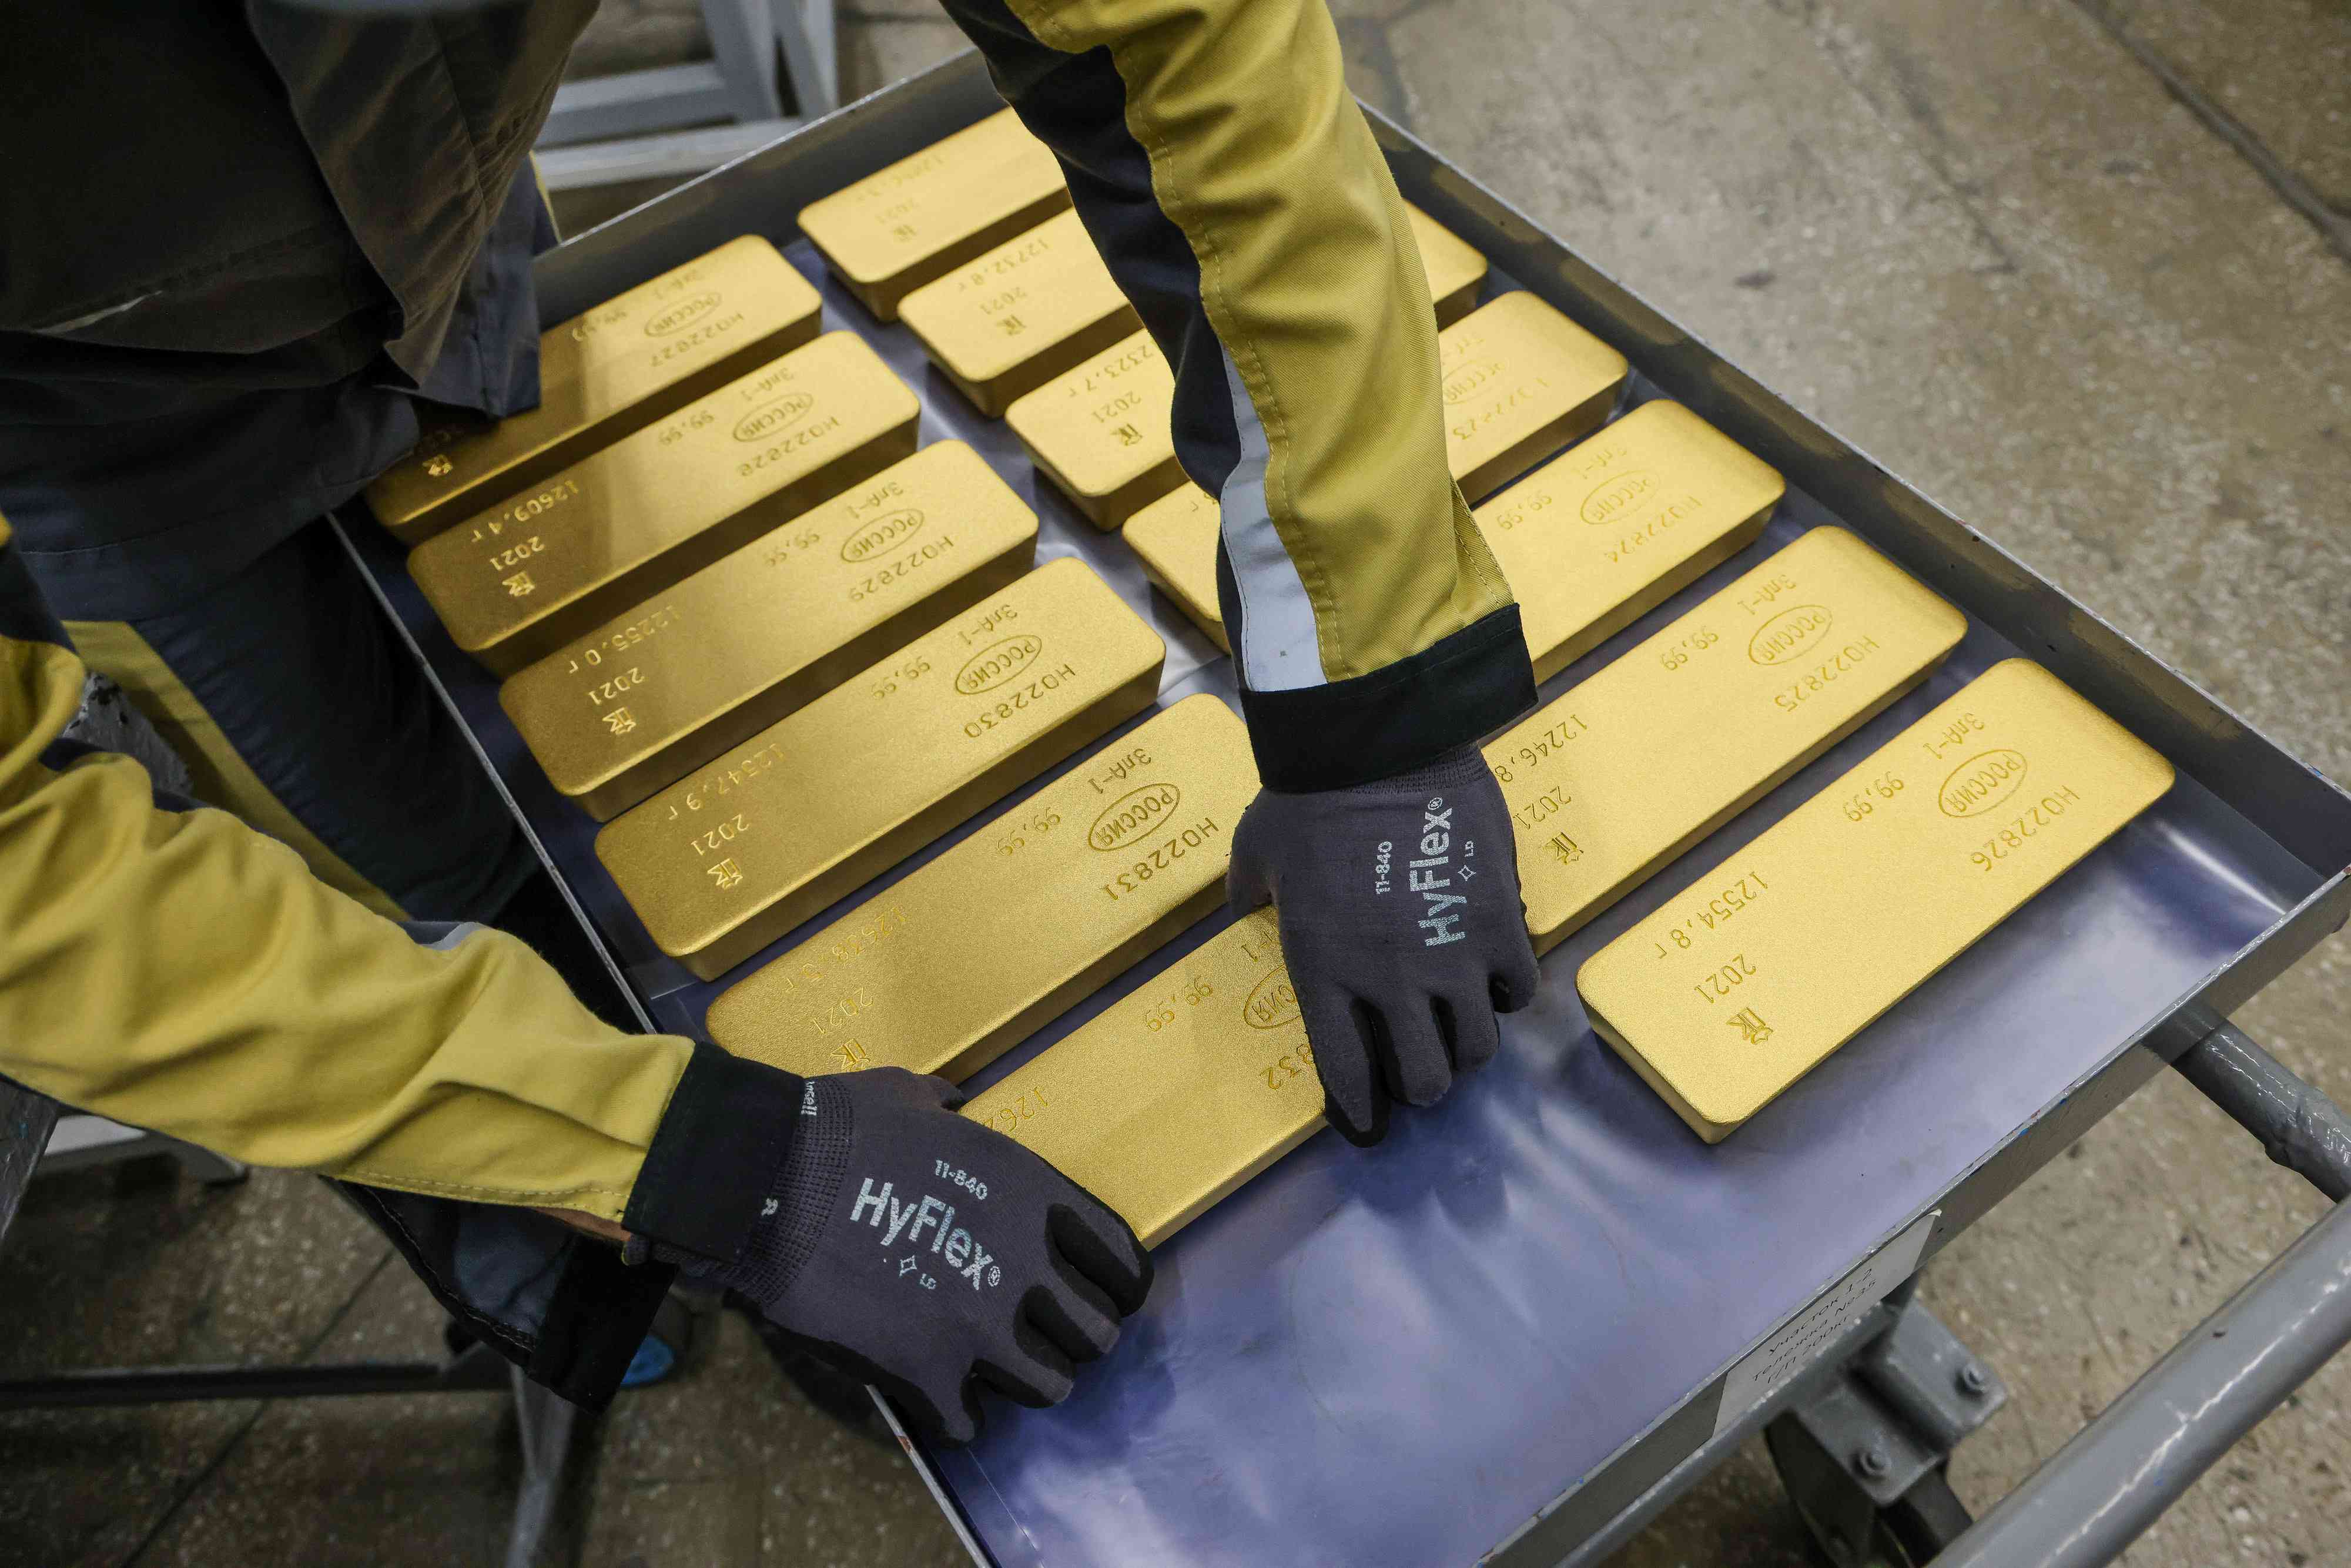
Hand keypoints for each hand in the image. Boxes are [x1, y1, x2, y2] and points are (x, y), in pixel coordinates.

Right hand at [667, 1068, 1150, 1444]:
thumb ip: (946, 1109)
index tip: (1104, 1295)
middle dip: (1072, 1339)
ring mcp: (980, 1327)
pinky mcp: (927, 1373)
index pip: (1123, 1261)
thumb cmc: (840, 1128)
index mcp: (1034, 1196)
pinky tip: (938, 1399)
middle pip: (1095, 1336)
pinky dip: (957, 1418)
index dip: (1118, 1285)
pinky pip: (970, 1425)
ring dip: (1025, 1382)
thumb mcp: (911, 1095)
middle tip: (1041, 1336)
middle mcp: (1024, 1266)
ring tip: (994, 1372)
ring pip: (1049, 1387)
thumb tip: (948, 1104)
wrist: (768, 1181)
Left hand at [1227, 744, 1539, 1143]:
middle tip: (1423, 1065)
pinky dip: (1507, 991)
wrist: (1378, 739)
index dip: (1359, 1107)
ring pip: (1479, 1047)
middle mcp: (1389, 981)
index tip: (1367, 1116)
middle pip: (1428, 1079)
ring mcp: (1450, 955)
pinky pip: (1518, 988)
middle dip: (1426, 1083)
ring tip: (1461, 1027)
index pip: (1346, 1074)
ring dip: (1469, 1045)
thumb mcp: (1255, 850)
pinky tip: (1494, 974)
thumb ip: (1247, 892)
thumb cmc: (1305, 794)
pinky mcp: (1498, 921)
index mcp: (1323, 972)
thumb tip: (1239, 909)